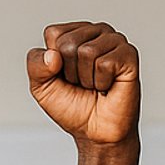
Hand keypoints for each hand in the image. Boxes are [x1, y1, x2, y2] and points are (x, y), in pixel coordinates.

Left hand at [27, 21, 139, 147]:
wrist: (95, 133)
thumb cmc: (72, 107)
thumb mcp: (41, 87)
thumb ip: (35, 66)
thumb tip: (52, 55)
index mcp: (74, 33)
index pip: (53, 33)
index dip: (52, 63)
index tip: (64, 77)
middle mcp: (96, 31)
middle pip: (68, 42)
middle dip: (70, 72)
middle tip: (81, 84)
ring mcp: (115, 40)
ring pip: (87, 51)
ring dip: (86, 78)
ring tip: (94, 85)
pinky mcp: (129, 54)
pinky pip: (105, 63)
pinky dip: (101, 83)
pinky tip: (107, 86)